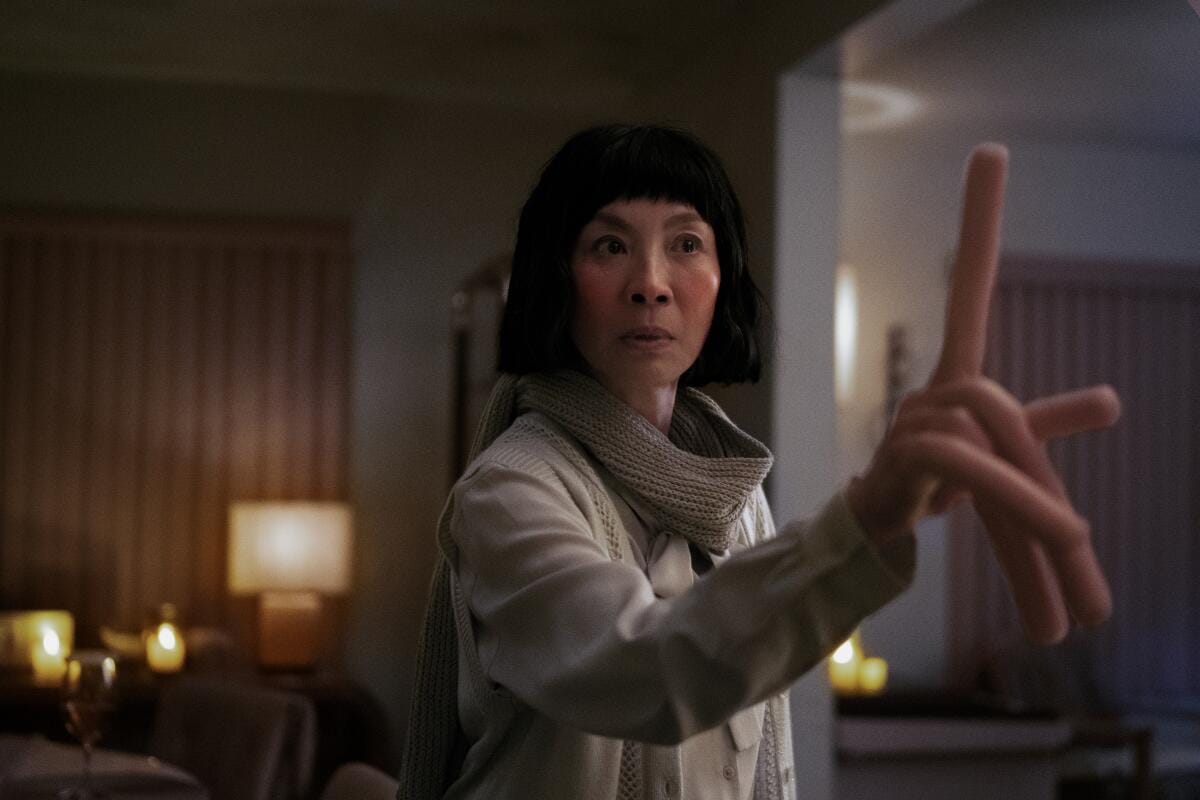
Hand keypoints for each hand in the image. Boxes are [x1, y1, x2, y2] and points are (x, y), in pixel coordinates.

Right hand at [845, 144, 1120, 644]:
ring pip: (983, 436)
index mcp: (961, 374)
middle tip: (1075, 541)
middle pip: (992, 402)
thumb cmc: (939, 482)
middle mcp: (933, 388)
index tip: (990, 151)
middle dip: (1030, 469)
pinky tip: (1051, 537)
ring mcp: (911, 420)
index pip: (968, 284)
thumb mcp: (1007, 452)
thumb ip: (1049, 422)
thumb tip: (1112, 397)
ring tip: (1071, 549)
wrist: (878, 526)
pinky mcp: (900, 458)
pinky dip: (1013, 497)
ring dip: (1030, 500)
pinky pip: (963, 464)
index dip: (978, 222)